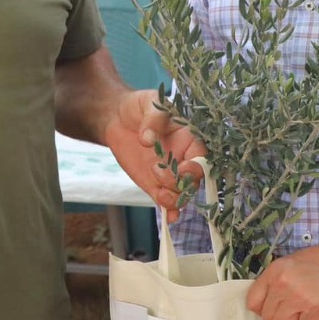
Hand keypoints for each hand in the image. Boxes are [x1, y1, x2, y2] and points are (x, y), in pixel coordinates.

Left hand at [103, 88, 205, 221]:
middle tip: (159, 173)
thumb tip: (149, 140)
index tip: (183, 167)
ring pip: (181, 194)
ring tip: (159, 193)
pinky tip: (169, 217)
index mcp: (189, 138)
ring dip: (174, 198)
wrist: (117, 117)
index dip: (197, 166)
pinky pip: (165, 201)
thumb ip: (153, 118)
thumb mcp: (150, 103)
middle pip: (194, 180)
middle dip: (182, 184)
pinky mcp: (153, 184)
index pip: (201, 157)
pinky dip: (169, 210)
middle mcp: (183, 158)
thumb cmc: (140, 106)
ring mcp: (169, 173)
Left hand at [246, 234, 318, 319]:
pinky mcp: (318, 312)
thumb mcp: (296, 260)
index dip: (262, 307)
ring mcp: (300, 299)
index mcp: (277, 270)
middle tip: (294, 308)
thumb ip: (279, 279)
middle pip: (268, 316)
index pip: (253, 300)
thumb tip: (271, 299)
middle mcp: (284, 285)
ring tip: (306, 310)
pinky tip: (318, 313)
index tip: (271, 307)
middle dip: (280, 315)